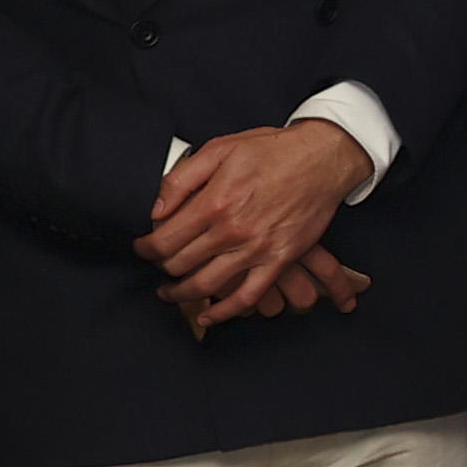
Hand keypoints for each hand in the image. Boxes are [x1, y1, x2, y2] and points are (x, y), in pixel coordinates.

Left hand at [144, 119, 367, 322]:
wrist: (323, 159)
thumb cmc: (273, 151)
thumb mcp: (220, 149)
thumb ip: (181, 180)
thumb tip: (156, 210)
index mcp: (214, 203)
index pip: (164, 240)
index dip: (145, 249)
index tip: (143, 248)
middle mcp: (232, 231)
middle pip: (180, 265)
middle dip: (162, 268)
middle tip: (159, 264)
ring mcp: (257, 249)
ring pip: (206, 285)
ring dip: (181, 294)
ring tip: (170, 293)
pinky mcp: (280, 260)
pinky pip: (248, 296)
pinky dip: (224, 313)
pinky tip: (208, 317)